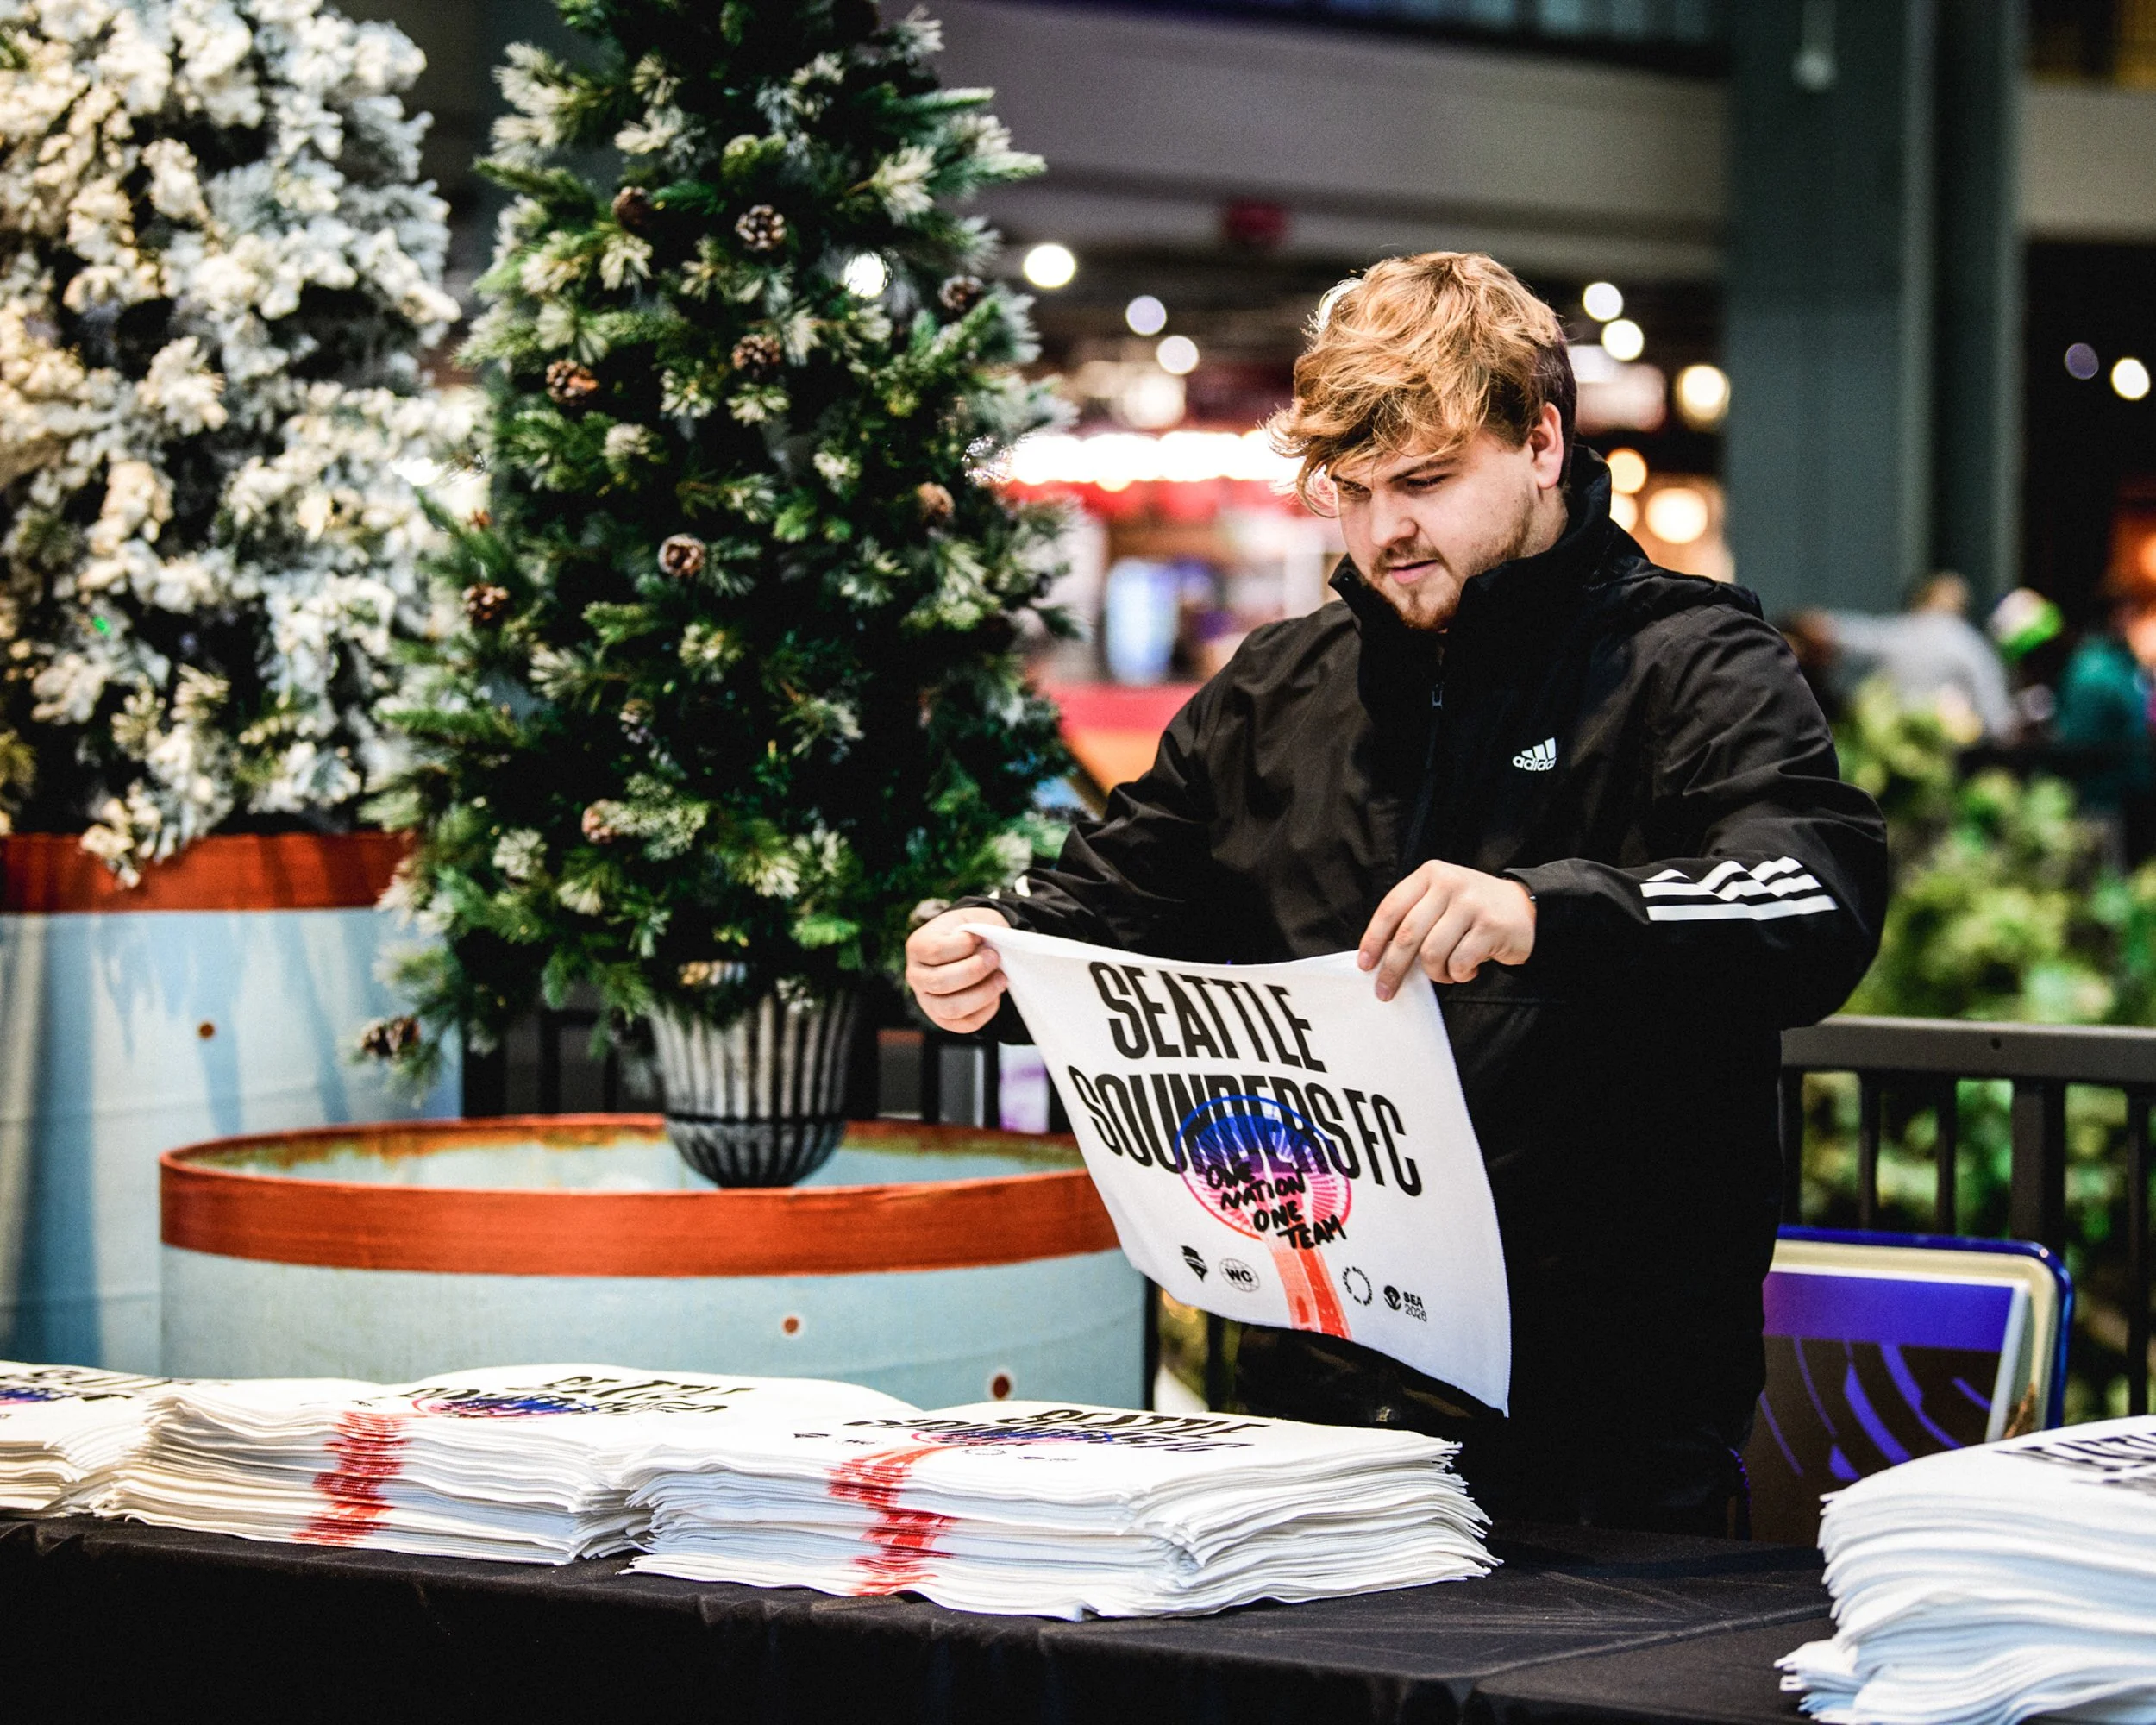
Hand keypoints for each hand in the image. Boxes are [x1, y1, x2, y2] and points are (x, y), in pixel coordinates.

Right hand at [904, 906, 1013, 1032]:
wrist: (968, 947)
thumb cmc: (970, 932)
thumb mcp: (974, 919)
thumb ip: (983, 927)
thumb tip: (999, 944)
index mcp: (917, 947)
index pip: (935, 951)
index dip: (963, 946)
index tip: (981, 937)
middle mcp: (916, 976)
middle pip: (940, 982)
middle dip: (975, 971)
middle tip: (995, 958)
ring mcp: (927, 1001)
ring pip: (951, 1008)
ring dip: (983, 993)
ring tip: (1001, 978)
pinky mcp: (943, 1019)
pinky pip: (965, 1024)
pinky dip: (986, 1011)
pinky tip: (996, 994)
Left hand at [1358, 862, 1535, 998]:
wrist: (1524, 907)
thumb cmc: (1472, 909)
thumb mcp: (1440, 898)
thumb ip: (1414, 917)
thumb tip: (1381, 957)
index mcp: (1430, 874)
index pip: (1391, 908)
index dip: (1374, 939)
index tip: (1365, 964)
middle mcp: (1450, 884)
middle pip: (1408, 935)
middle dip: (1393, 968)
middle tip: (1385, 990)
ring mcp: (1472, 904)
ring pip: (1432, 953)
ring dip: (1436, 973)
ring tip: (1445, 973)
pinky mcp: (1491, 927)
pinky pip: (1460, 963)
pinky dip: (1459, 974)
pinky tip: (1468, 969)